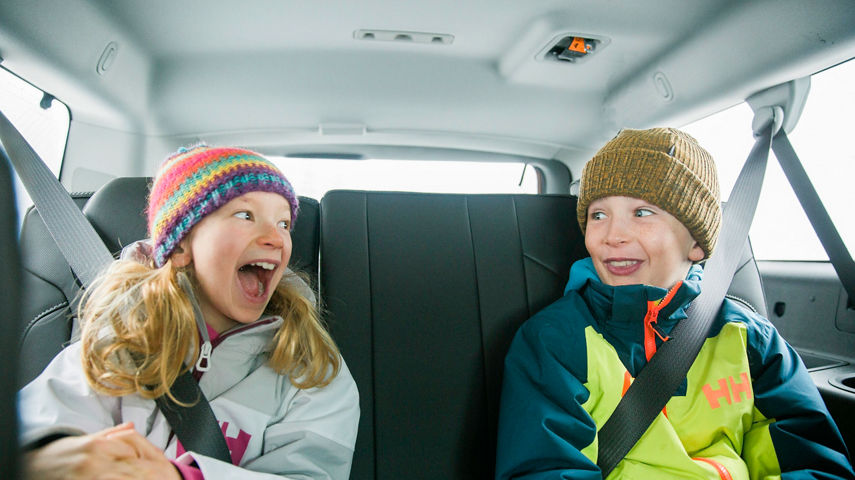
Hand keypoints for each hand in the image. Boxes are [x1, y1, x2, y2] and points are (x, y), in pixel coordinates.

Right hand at [24, 422, 180, 479]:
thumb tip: (132, 426)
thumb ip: (113, 434)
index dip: (154, 460)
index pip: (136, 450)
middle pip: (135, 468)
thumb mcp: (87, 439)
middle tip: (171, 477)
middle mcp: (97, 459)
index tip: (168, 468)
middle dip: (154, 475)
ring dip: (145, 479)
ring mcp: (92, 474)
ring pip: (128, 478)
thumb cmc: (61, 454)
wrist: (34, 466)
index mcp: (100, 444)